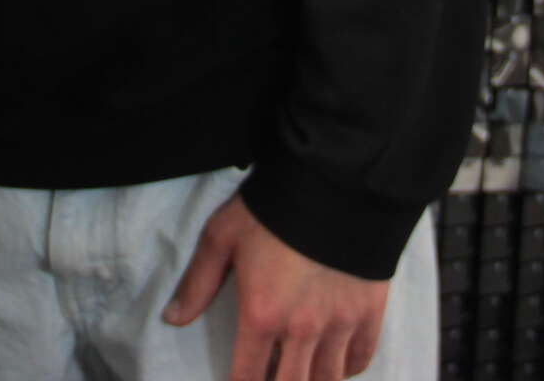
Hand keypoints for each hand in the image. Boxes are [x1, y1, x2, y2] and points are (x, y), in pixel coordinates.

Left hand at [164, 194, 390, 380]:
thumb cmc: (273, 208)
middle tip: (271, 374)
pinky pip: (361, 357)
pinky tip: (336, 363)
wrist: (334, 181)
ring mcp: (340, 322)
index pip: (248, 377)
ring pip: (327, 379)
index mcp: (262, 314)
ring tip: (301, 372)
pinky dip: (348, 367)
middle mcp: (302, 329)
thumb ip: (198, 282)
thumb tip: (173, 318)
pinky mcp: (370, 310)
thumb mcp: (222, 236)